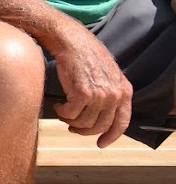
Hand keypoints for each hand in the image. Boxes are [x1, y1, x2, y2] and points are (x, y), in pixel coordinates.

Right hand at [51, 30, 132, 147]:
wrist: (71, 40)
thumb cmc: (85, 55)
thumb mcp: (107, 74)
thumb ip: (110, 93)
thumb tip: (101, 114)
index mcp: (124, 91)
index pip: (121, 123)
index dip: (110, 136)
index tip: (100, 144)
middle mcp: (115, 95)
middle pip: (99, 125)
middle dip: (83, 130)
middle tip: (71, 126)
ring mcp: (100, 94)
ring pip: (83, 122)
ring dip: (70, 120)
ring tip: (62, 111)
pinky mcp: (82, 93)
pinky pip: (70, 114)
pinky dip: (62, 113)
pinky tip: (58, 105)